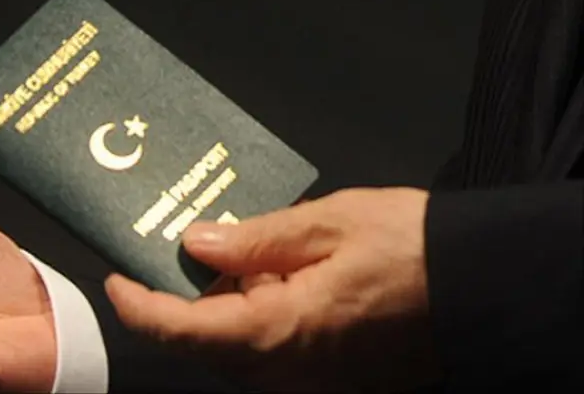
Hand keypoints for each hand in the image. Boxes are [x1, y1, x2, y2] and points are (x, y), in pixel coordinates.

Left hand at [106, 188, 441, 392]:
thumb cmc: (415, 249)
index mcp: (278, 330)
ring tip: (255, 248)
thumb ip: (254, 238)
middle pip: (206, 341)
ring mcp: (311, 378)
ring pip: (240, 347)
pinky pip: (275, 351)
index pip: (180, 332)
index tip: (116, 281)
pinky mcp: (331, 376)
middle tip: (199, 242)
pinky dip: (264, 313)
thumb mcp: (328, 223)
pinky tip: (286, 272)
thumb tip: (196, 242)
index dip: (138, 309)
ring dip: (232, 301)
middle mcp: (288, 369)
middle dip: (192, 295)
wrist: (485, 287)